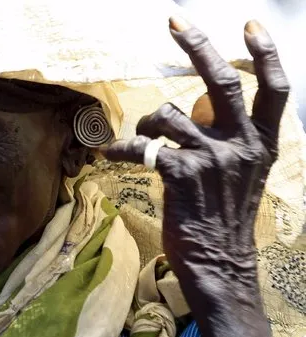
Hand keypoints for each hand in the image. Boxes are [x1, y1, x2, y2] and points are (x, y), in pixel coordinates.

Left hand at [104, 18, 294, 336]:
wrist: (219, 264)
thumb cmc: (224, 219)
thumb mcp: (241, 177)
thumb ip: (227, 141)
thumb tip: (195, 110)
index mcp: (262, 144)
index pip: (274, 90)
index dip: (264, 54)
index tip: (250, 25)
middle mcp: (241, 145)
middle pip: (222, 81)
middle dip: (198, 45)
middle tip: (176, 21)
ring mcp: (212, 159)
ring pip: (168, 114)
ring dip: (145, 121)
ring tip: (137, 136)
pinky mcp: (181, 175)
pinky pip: (144, 146)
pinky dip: (122, 147)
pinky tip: (110, 153)